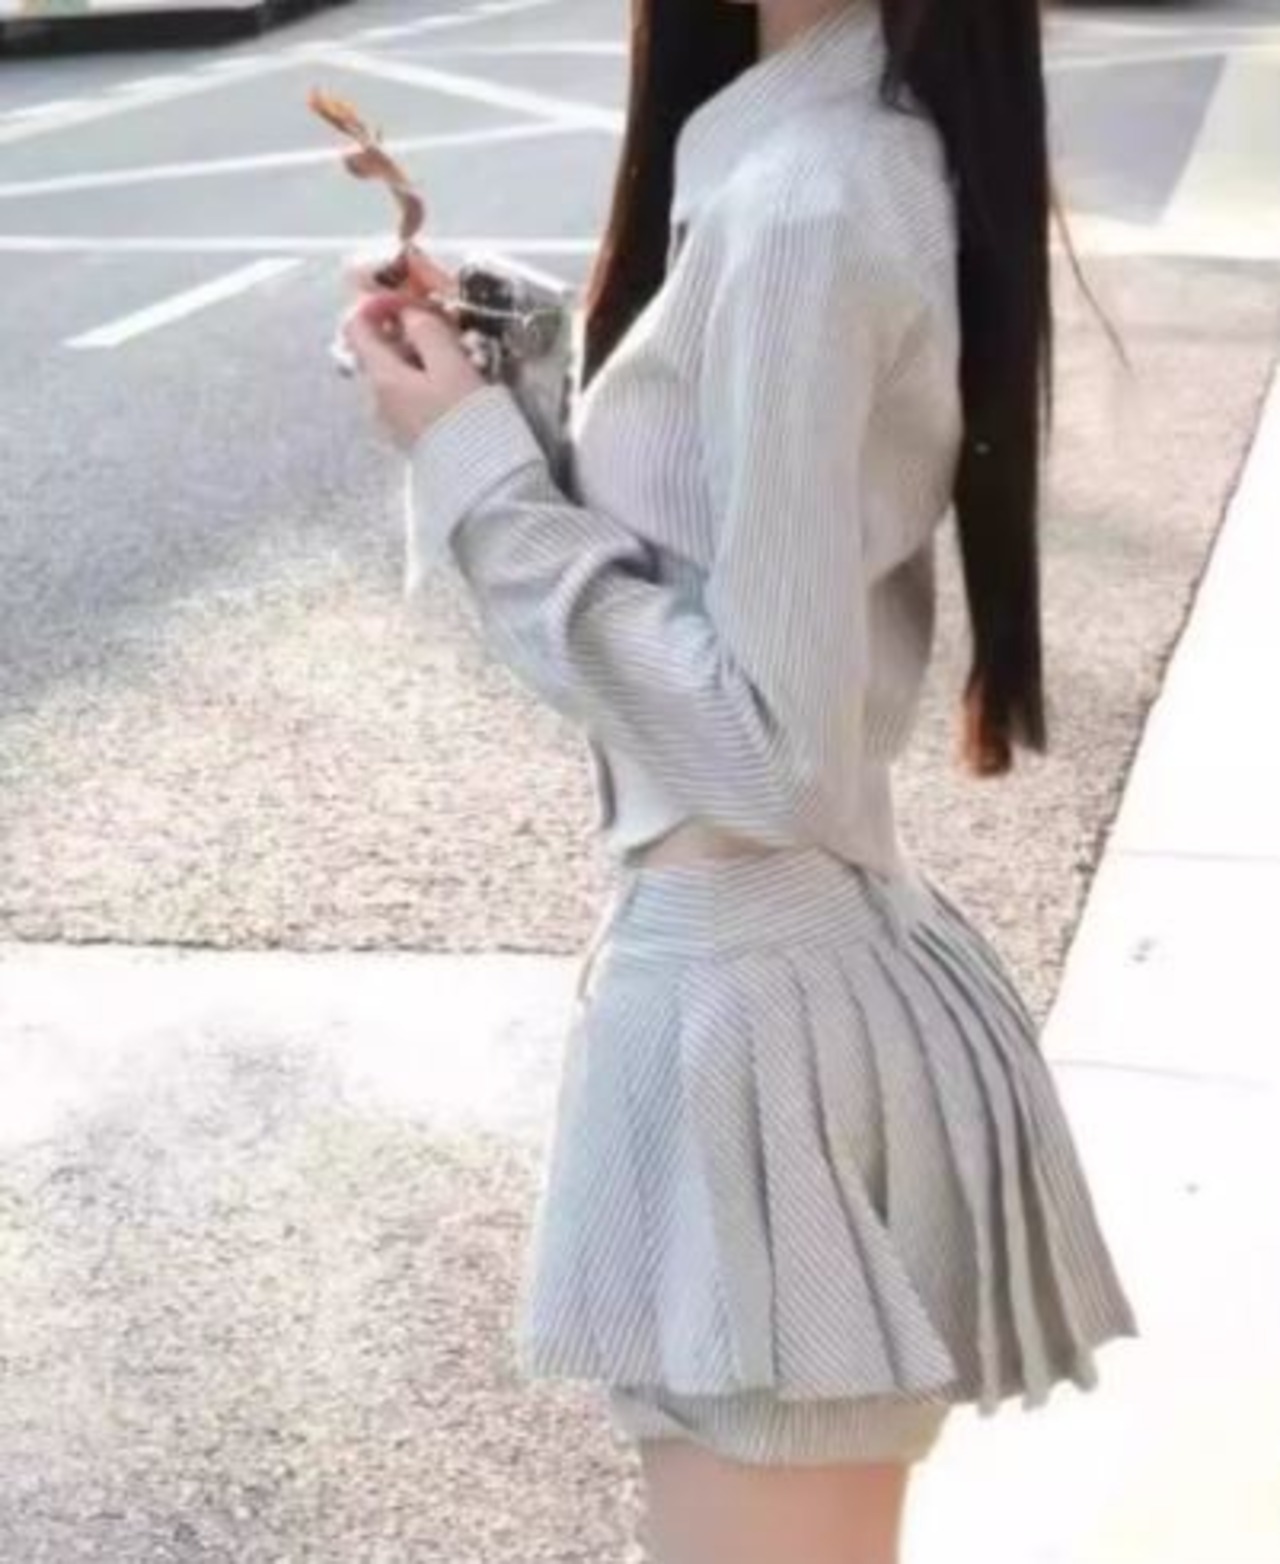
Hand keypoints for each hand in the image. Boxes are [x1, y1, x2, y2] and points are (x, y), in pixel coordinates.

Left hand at [342, 292, 487, 450]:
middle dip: (408, 331)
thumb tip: (412, 312)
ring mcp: (393, 419)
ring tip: (458, 359)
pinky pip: (411, 395)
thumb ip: (428, 331)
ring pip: (397, 372)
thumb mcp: (451, 365)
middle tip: (443, 328)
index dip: (378, 303)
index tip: (409, 301)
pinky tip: (455, 388)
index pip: (356, 325)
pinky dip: (428, 381)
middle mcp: (378, 399)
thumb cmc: (466, 423)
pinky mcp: (411, 435)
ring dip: (422, 357)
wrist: (480, 481)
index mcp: (382, 376)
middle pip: (379, 348)